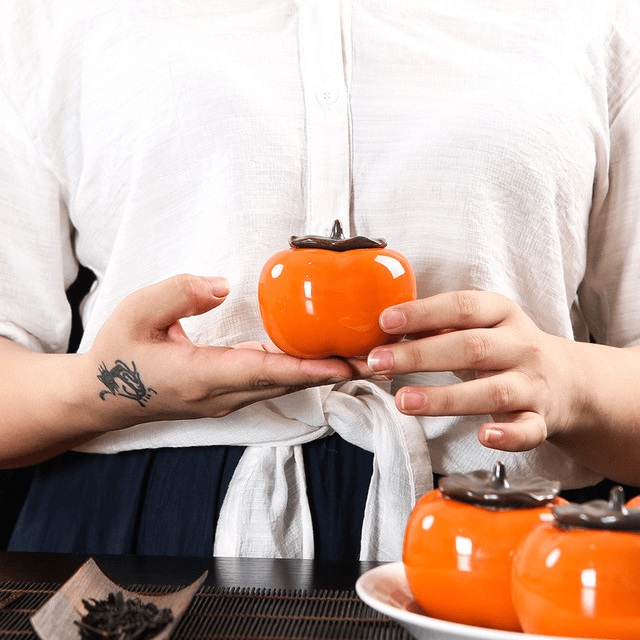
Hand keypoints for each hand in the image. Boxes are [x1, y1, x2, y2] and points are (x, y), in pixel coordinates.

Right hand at [87, 274, 359, 427]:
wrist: (101, 397)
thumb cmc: (118, 354)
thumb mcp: (138, 311)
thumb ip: (180, 293)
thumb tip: (222, 285)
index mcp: (200, 375)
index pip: (264, 372)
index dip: (306, 369)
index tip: (345, 365)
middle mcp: (220, 394)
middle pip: (285, 384)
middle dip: (330, 372)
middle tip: (372, 357)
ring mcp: (224, 400)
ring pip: (280, 386)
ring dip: (319, 374)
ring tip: (356, 356)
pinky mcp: (223, 396)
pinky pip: (267, 384)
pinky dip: (296, 373)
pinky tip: (314, 358)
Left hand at [366, 290, 576, 451]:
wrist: (568, 380)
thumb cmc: (505, 349)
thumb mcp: (478, 327)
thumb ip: (436, 329)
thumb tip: (383, 337)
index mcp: (501, 313)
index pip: (461, 306)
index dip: (423, 312)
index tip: (385, 321)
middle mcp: (519, 345)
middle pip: (471, 347)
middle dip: (420, 355)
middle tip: (378, 361)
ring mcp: (531, 383)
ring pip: (492, 391)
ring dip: (445, 398)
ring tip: (404, 401)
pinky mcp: (541, 418)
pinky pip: (529, 429)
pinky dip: (508, 436)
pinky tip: (484, 437)